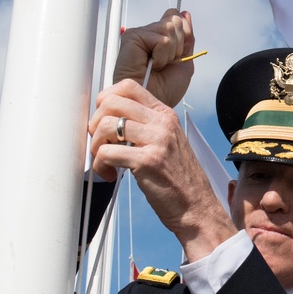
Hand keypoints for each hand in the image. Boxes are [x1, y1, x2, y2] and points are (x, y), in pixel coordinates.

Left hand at [89, 81, 235, 258]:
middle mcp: (161, 123)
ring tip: (103, 160)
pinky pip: (107, 153)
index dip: (106, 97)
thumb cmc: (178, 179)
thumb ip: (145, 126)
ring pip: (106, 126)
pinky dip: (100, 165)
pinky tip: (109, 174)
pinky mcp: (147, 162)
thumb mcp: (167, 142)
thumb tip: (110, 119)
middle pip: (112, 102)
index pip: (128, 86)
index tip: (102, 117)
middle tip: (99, 142)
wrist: (197, 207)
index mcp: (165, 115)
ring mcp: (156, 141)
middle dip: (95, 122)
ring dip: (96, 145)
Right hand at [112, 9, 195, 106]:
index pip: (176, 17)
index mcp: (159, 37)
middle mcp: (148, 33)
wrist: (152, 103)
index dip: (184, 33)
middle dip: (179, 45)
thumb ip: (186, 37)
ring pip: (170, 27)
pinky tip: (151, 65)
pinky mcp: (132, 37)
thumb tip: (185, 13)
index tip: (179, 54)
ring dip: (170, 52)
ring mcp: (139, 34)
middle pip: (175, 20)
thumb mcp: (185, 61)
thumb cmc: (164, 89)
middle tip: (166, 63)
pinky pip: (161, 39)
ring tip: (158, 65)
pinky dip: (162, 56)